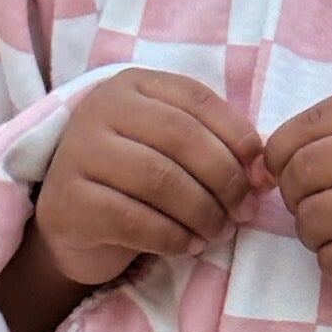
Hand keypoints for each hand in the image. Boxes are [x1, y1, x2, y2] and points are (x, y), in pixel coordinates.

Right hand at [30, 68, 260, 289]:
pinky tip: (188, 245)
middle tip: (243, 212)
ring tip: (218, 231)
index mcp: (132, 85)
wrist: (76, 223)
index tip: (260, 178)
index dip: (238, 139)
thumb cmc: (138, 181)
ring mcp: (78, 152)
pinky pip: (133, 219)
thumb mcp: (177, 152)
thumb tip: (263, 173)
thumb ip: (220, 148)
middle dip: (224, 180)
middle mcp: (100, 108)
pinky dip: (172, 237)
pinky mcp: (68, 200)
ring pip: (159, 179)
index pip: (198, 100)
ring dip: (202, 212)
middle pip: (181, 137)